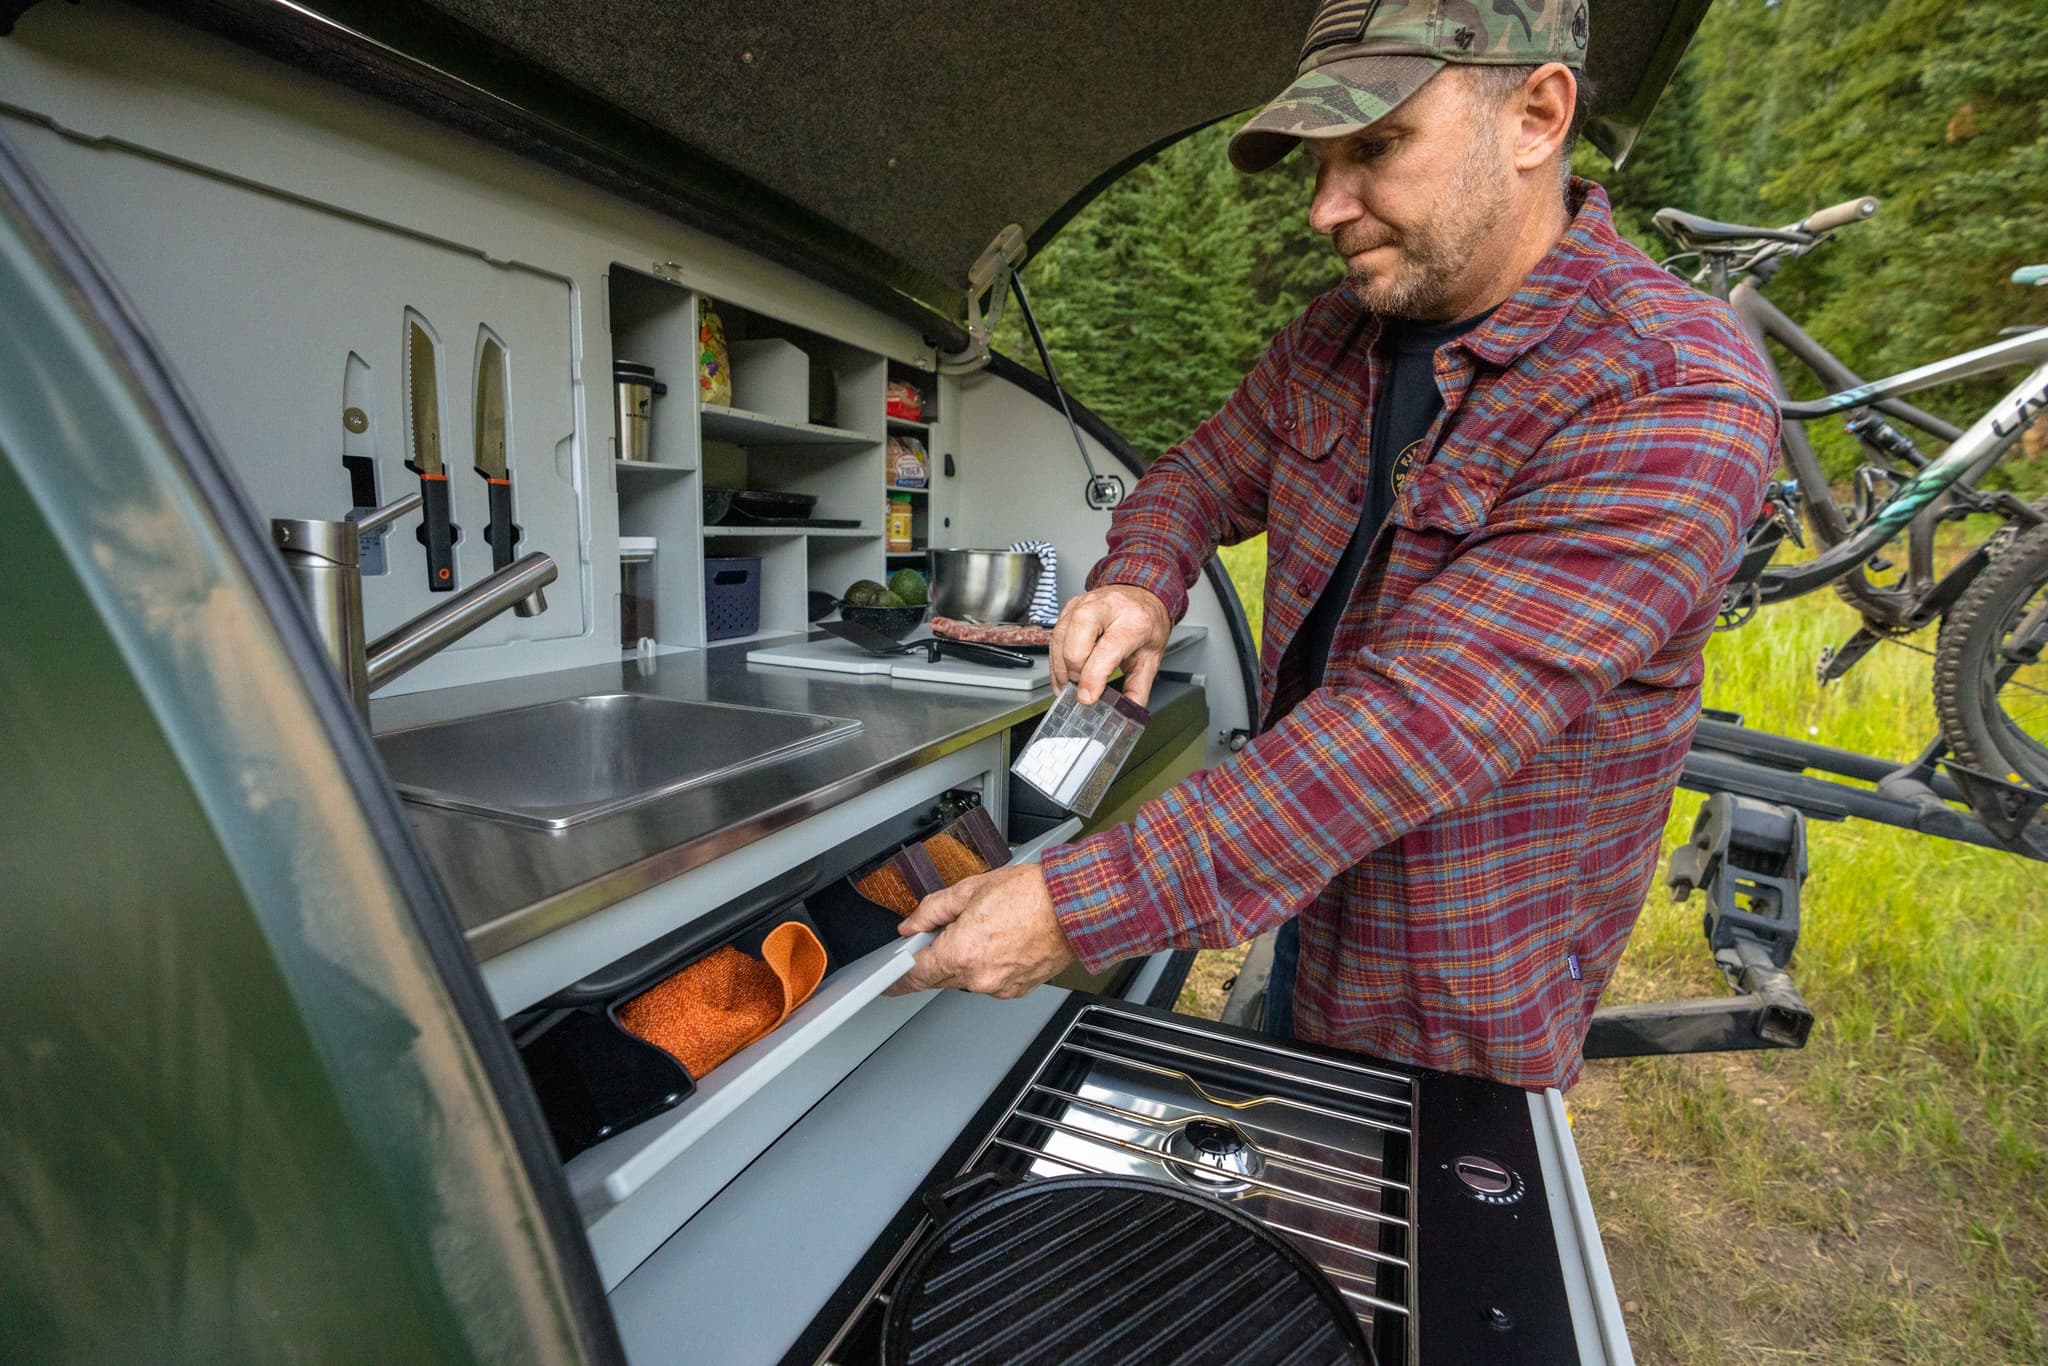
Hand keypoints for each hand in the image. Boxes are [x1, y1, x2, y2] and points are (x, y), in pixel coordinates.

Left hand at [883, 862, 1076, 998]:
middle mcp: (977, 977)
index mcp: (960, 952)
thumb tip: (913, 924)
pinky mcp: (1017, 990)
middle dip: (938, 956)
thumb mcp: (970, 889)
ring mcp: (999, 987)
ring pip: (967, 978)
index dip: (896, 980)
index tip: (887, 983)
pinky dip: (990, 965)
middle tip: (952, 929)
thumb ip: (932, 910)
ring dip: (967, 959)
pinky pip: (991, 980)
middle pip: (941, 976)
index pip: (915, 975)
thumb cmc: (1032, 894)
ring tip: (988, 928)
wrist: (1075, 906)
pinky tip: (1003, 940)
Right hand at [1050, 584, 1172, 705]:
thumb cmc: (1146, 623)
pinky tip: (1063, 674)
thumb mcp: (1151, 657)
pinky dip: (1055, 660)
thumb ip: (1138, 689)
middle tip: (1082, 688)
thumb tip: (1125, 713)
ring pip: (1060, 638)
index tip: (1087, 697)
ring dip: (1061, 669)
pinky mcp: (1069, 608)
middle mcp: (1106, 607)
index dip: (1093, 677)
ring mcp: (1084, 604)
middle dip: (1074, 671)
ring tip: (1070, 686)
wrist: (1141, 594)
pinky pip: (1054, 636)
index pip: (1107, 649)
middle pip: (1077, 640)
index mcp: (1133, 620)